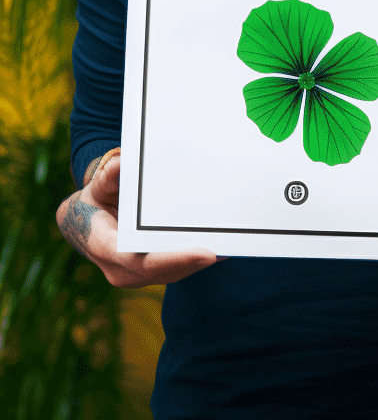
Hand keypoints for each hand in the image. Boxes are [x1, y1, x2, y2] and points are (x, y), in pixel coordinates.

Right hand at [55, 148, 218, 287]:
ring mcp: (135, 274)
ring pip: (173, 272)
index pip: (141, 260)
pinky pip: (176, 268)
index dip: (175, 259)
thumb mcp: (97, 186)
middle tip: (229, 246)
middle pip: (164, 270)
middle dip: (196, 261)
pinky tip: (223, 246)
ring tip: (233, 245)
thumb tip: (119, 164)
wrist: (83, 223)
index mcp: (105, 246)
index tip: (207, 254)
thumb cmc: (95, 200)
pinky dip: (197, 259)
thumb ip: (108, 177)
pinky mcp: (149, 271)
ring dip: (201, 261)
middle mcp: (121, 268)